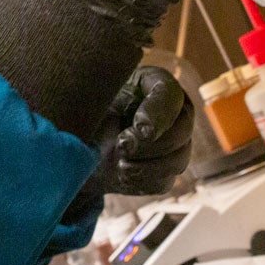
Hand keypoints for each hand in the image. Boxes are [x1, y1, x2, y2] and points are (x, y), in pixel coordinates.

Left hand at [93, 66, 193, 195]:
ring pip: (178, 158)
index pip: (169, 94)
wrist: (81, 148)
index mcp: (154, 84)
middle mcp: (173, 111)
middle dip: (152, 144)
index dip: (157, 113)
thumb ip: (103, 101)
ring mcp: (175, 143)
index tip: (140, 128)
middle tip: (122, 147)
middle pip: (182, 128)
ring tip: (120, 164)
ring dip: (148, 166)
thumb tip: (121, 118)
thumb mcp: (92, 102)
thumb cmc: (87, 113)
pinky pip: (164, 181)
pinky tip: (123, 175)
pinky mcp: (165, 171)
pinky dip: (142, 181)